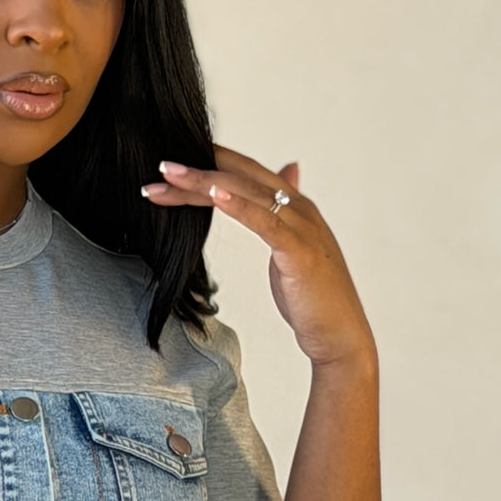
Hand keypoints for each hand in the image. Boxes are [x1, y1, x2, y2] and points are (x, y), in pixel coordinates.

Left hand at [141, 145, 374, 367]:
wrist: (339, 335)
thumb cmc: (314, 298)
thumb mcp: (294, 246)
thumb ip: (283, 213)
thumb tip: (288, 172)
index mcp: (295, 206)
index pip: (246, 174)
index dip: (212, 165)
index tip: (175, 166)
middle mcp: (299, 208)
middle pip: (242, 176)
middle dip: (200, 167)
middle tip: (161, 166)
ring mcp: (302, 227)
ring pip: (247, 192)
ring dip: (205, 181)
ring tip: (170, 175)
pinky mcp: (300, 251)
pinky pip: (266, 222)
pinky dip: (239, 206)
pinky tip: (214, 195)